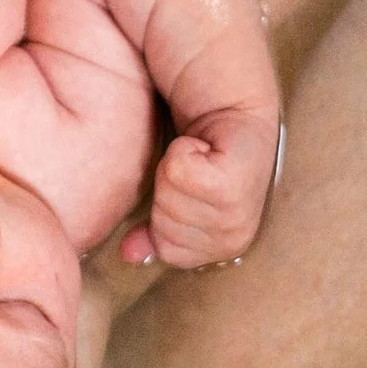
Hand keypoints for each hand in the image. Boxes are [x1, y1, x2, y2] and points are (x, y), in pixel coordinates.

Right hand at [128, 107, 281, 268]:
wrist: (237, 115)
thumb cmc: (206, 158)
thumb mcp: (176, 202)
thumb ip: (154, 233)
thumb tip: (129, 252)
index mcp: (223, 250)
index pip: (167, 249)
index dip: (166, 214)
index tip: (186, 190)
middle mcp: (235, 239)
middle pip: (165, 226)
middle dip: (169, 191)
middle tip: (193, 172)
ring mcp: (236, 214)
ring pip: (168, 198)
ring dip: (176, 169)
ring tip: (199, 160)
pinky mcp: (231, 185)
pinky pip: (177, 172)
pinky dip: (183, 152)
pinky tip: (204, 148)